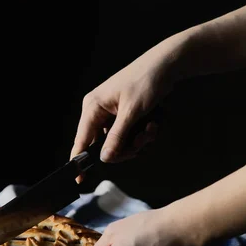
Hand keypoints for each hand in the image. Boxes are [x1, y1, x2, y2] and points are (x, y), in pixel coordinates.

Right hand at [70, 33, 188, 177]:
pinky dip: (139, 136)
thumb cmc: (146, 81)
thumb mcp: (132, 112)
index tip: (79, 180)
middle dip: (125, 149)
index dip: (80, 161)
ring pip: (117, 143)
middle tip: (142, 142)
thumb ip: (117, 137)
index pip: (81, 140)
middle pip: (103, 146)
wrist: (166, 64)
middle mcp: (97, 111)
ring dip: (136, 143)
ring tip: (151, 130)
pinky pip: (126, 136)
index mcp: (93, 107)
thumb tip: (105, 158)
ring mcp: (110, 114)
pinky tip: (151, 126)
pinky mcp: (122, 116)